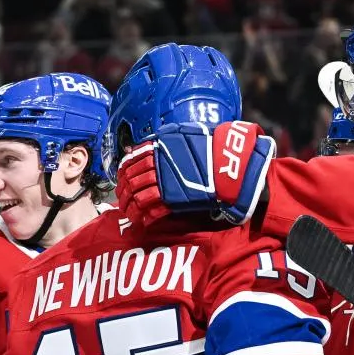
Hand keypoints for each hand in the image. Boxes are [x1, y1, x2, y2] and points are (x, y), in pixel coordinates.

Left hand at [115, 121, 275, 229]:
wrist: (231, 164)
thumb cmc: (215, 147)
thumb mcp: (189, 133)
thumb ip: (170, 139)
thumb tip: (157, 143)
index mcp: (159, 146)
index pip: (132, 159)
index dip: (125, 170)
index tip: (123, 177)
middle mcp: (157, 164)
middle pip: (131, 179)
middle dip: (124, 190)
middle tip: (122, 198)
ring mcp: (163, 182)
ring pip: (136, 196)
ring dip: (130, 205)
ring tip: (129, 212)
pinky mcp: (171, 200)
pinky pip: (150, 210)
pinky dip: (143, 216)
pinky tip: (142, 221)